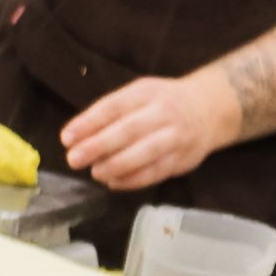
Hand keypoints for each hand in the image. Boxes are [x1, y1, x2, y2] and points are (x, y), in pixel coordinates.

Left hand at [61, 71, 239, 192]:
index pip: (114, 107)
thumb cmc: (161, 103)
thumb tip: (75, 137)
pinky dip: (132, 180)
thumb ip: (109, 113)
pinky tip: (113, 182)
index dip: (89, 123)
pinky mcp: (182, 158)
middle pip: (129, 130)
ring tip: (95, 172)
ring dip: (116, 165)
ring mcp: (175, 136)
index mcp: (147, 93)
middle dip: (98, 146)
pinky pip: (155, 172)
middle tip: (74, 159)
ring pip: (145, 153)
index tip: (66, 137)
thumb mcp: (138, 96)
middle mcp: (163, 112)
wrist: (209, 108)